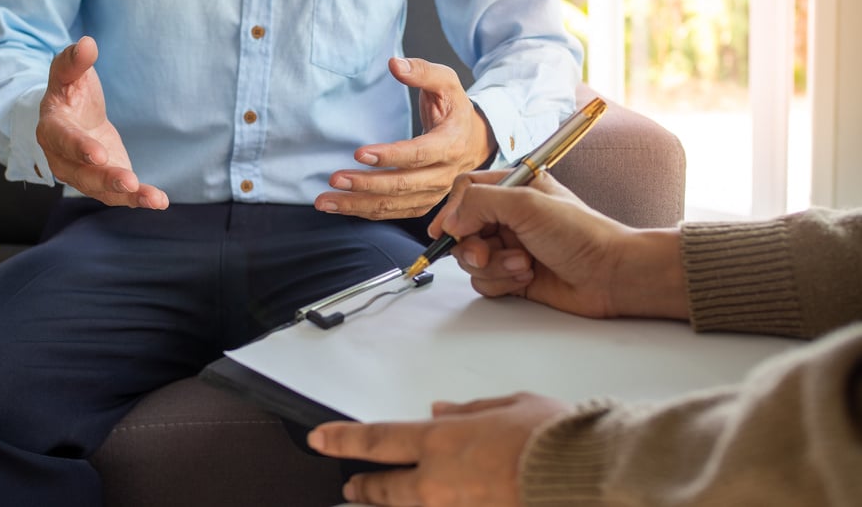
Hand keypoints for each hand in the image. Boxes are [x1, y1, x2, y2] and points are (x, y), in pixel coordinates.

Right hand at [36, 37, 167, 208]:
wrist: (74, 116)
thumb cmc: (71, 93)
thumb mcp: (69, 74)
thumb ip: (74, 61)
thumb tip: (88, 43)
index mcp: (52, 129)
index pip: (63, 140)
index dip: (79, 147)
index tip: (98, 153)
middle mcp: (64, 159)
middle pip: (82, 174)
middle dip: (106, 179)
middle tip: (129, 182)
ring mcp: (84, 175)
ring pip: (103, 190)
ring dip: (127, 196)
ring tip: (153, 198)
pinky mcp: (105, 182)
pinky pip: (120, 195)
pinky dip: (139, 199)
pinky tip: (160, 201)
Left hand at [308, 392, 566, 506]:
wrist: (583, 476)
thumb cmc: (550, 435)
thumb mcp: (506, 406)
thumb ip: (468, 411)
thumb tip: (439, 410)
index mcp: (442, 440)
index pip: (377, 440)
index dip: (343, 440)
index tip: (320, 439)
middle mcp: (438, 481)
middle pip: (383, 489)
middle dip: (363, 486)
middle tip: (351, 486)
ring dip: (392, 503)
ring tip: (381, 499)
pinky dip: (431, 505)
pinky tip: (437, 500)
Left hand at [314, 58, 496, 219]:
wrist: (474, 141)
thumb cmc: (455, 110)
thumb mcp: (447, 83)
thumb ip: (422, 72)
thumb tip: (395, 64)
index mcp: (451, 144)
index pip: (419, 155)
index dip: (390, 156)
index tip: (360, 154)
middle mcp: (444, 174)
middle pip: (403, 185)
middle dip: (366, 185)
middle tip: (335, 178)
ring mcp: (434, 193)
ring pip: (394, 205)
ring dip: (358, 205)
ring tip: (326, 201)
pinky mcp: (422, 203)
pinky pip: (393, 212)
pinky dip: (365, 212)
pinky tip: (341, 206)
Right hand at [430, 171, 688, 320]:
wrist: (610, 275)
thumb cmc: (580, 233)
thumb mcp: (526, 204)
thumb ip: (480, 203)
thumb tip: (450, 221)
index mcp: (513, 187)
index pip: (466, 191)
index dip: (453, 211)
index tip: (447, 231)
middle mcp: (508, 216)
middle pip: (462, 229)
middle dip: (472, 246)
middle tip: (485, 253)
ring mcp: (510, 246)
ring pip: (471, 260)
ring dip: (492, 266)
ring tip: (523, 265)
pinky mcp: (513, 275)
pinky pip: (484, 281)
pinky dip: (500, 282)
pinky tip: (527, 277)